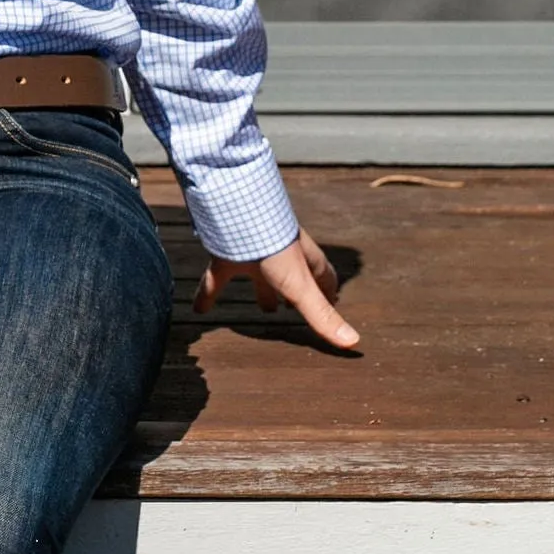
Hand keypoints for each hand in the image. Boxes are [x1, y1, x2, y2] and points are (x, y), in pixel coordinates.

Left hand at [192, 228, 359, 349]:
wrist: (239, 210)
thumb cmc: (275, 247)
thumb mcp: (300, 287)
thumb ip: (321, 316)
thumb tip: (354, 343)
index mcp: (304, 262)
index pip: (325, 277)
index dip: (329, 293)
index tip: (333, 304)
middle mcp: (280, 256)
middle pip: (293, 277)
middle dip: (294, 295)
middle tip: (297, 311)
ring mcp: (253, 254)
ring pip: (260, 275)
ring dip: (262, 291)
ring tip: (263, 309)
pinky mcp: (226, 254)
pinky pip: (217, 277)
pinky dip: (208, 294)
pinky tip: (199, 311)